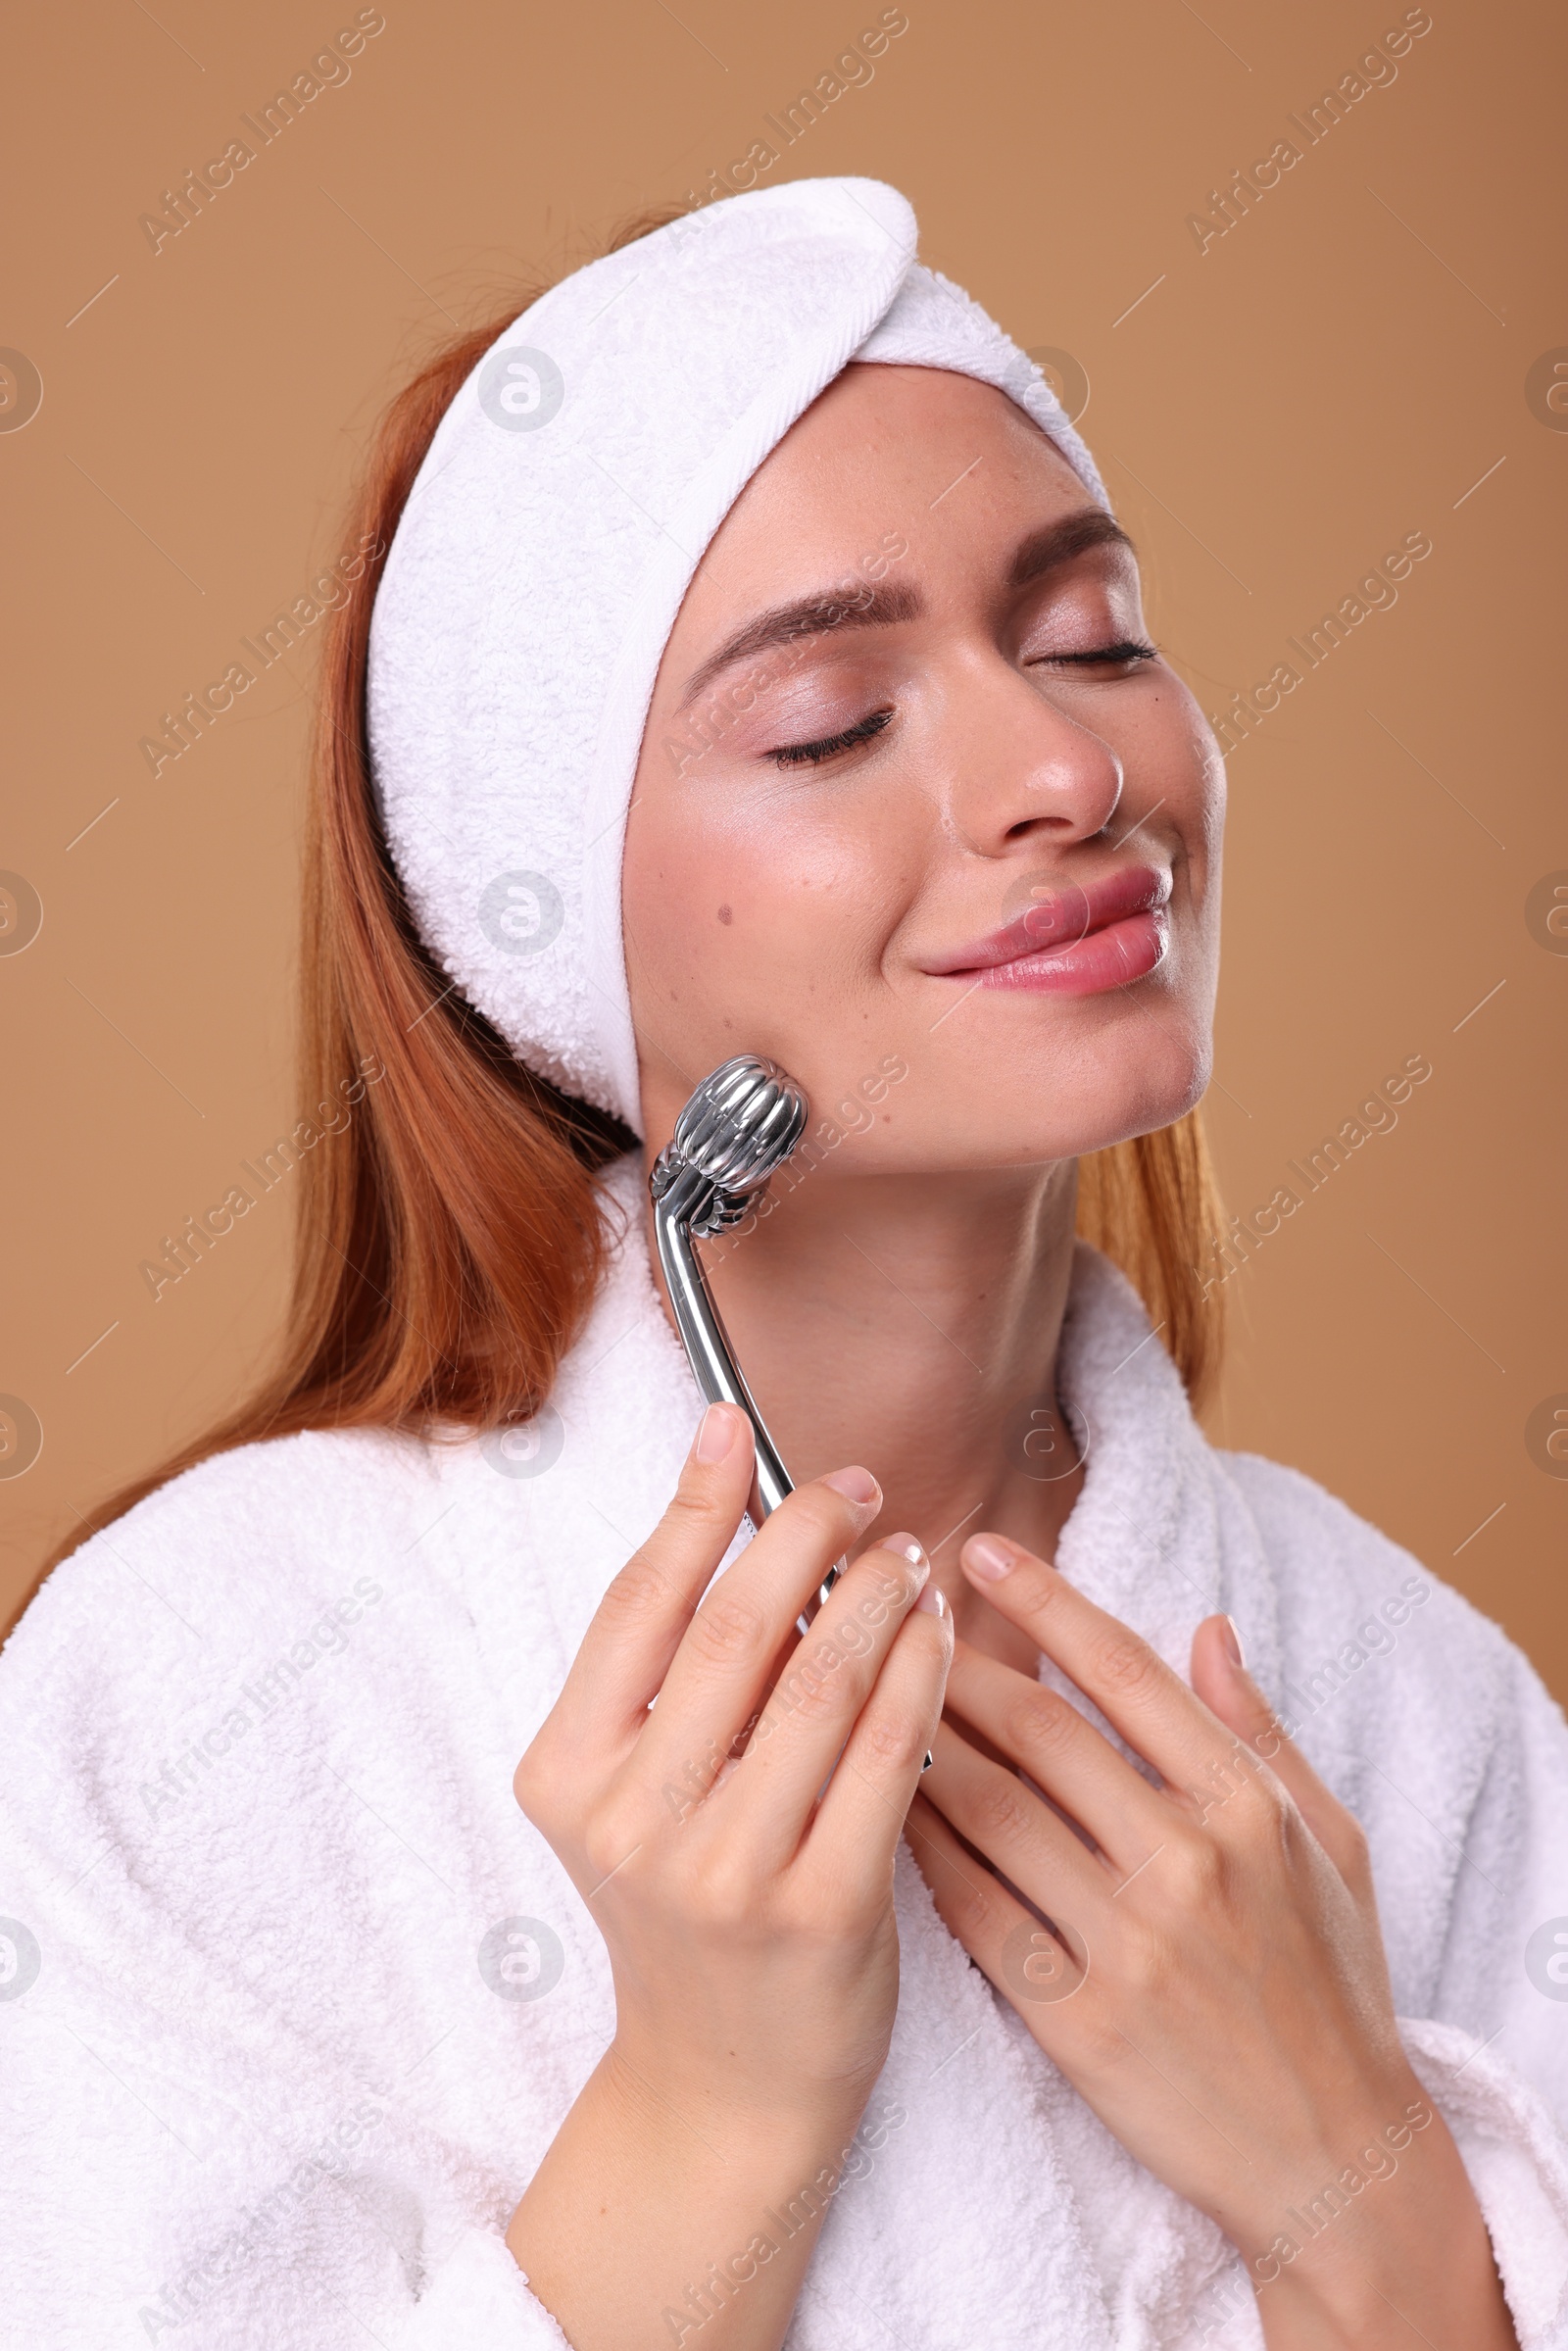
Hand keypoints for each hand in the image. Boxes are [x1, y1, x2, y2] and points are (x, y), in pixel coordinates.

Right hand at [513, 1401, 952, 2135]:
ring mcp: (726, 1871)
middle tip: (859, 1489)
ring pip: (822, 1680)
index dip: (694, 1502)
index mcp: (566, 1773)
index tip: (737, 1426)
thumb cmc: (687, 1910)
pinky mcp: (823, 1909)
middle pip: (735, 1627)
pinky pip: (890, 1753)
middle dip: (806, 1532)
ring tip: (909, 1554)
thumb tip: (729, 1501)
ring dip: (878, 1594)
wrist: (721, 2085)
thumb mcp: (631, 1794)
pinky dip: (923, 1674)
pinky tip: (941, 1633)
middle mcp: (632, 1820)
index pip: (638, 1602)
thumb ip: (667, 1673)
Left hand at [907, 1532, 1517, 2349]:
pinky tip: (881, 1810)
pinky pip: (973, 1910)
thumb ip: (1258, 1730)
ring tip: (862, 1698)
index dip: (1041, 1599)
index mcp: (1246, 1803)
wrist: (1333, 2159)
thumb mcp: (1330, 1843)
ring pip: (989, 1811)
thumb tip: (1205, 1625)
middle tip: (890, 1615)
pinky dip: (922, 1851)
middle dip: (950, 1661)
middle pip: (1037, 1730)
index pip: (1122, 1669)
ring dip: (919, 1744)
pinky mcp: (1076, 2019)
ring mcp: (1127, 1942)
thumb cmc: (1331, 1989)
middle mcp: (1185, 1860)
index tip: (976, 1551)